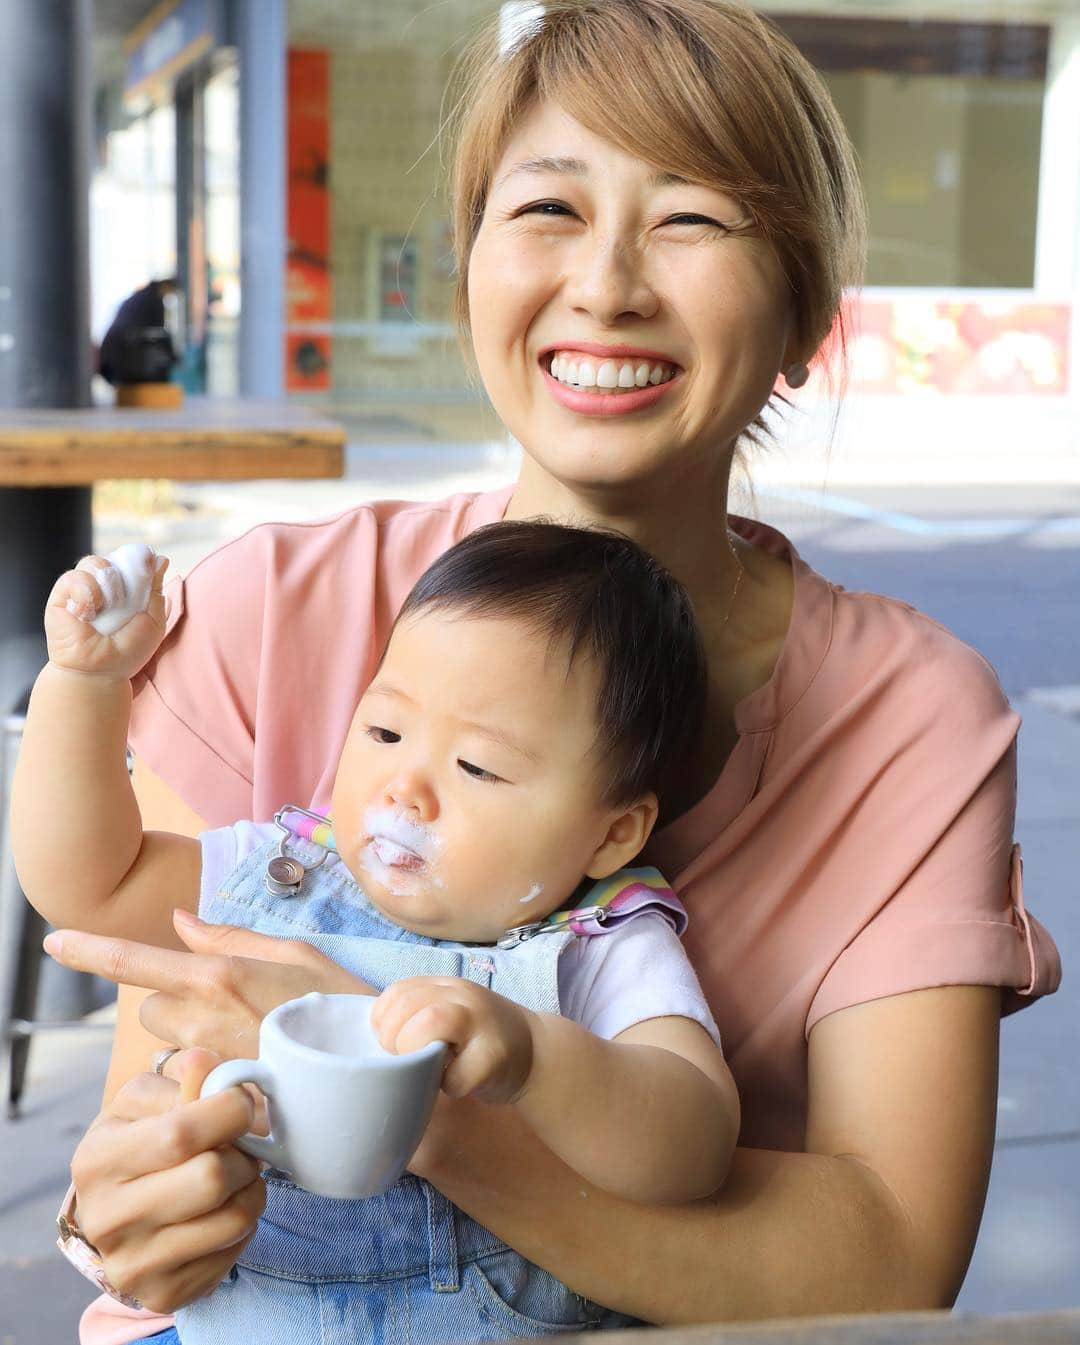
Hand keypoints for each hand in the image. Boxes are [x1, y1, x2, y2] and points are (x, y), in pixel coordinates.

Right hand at [44, 548, 167, 679]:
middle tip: (125, 601)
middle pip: (112, 558)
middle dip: (123, 574)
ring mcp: (81, 591)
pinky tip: (87, 614)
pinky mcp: (61, 597)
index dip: (136, 563)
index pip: (129, 561)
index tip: (145, 571)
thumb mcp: (153, 619)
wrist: (100, 671)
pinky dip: (86, 593)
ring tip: (107, 609)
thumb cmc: (128, 651)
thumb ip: (155, 589)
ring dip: (106, 585)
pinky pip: (74, 577)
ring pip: (93, 562)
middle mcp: (102, 588)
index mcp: (124, 591)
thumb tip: (161, 558)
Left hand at [44, 910, 374, 1060]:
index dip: (89, 950)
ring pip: (166, 1047)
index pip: (135, 961)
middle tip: (229, 1008)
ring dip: (188, 1042)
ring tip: (242, 1041)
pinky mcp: (215, 1096)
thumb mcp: (294, 954)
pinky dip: (206, 1076)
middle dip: (175, 1005)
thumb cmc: (340, 1004)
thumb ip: (231, 938)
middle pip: (151, 1008)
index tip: (55, 940)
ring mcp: (207, 1061)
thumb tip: (181, 920)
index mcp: (218, 974)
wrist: (372, 1070)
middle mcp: (204, 1018)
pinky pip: (188, 1081)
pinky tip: (246, 1071)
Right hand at [71, 1048, 265, 1312]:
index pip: (181, 1132)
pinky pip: (235, 1251)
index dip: (230, 1110)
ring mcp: (132, 1263)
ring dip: (252, 1188)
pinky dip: (244, 1223)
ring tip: (238, 1175)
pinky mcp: (163, 1292)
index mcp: (97, 1158)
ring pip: (234, 1217)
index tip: (240, 1103)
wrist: (118, 1210)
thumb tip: (213, 1067)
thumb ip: (185, 1074)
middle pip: (212, 1178)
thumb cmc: (141, 1139)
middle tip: (241, 1146)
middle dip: (243, 1154)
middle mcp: (107, 1217)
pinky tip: (224, 1208)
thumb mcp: (148, 1098)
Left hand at [371, 977, 534, 1104]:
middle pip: (410, 1005)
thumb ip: (419, 1013)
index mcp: (447, 985)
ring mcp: (482, 1023)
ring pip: (433, 1022)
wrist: (536, 1050)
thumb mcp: (452, 1012)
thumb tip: (372, 1036)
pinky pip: (457, 1074)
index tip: (386, 1040)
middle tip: (401, 1058)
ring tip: (420, 1067)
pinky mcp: (495, 1058)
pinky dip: (447, 1086)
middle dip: (393, 1037)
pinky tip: (455, 1084)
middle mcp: (464, 996)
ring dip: (415, 1050)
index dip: (382, 1018)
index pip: (399, 991)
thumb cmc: (480, 1037)